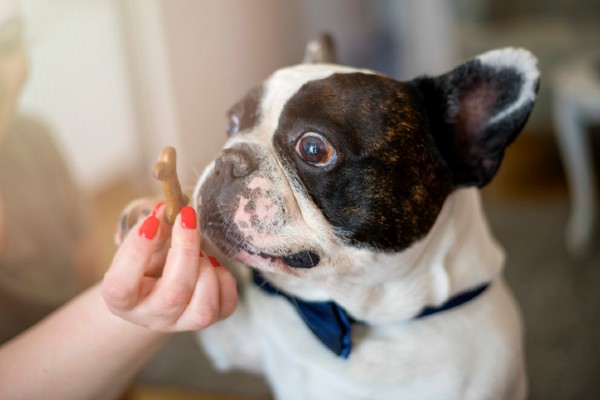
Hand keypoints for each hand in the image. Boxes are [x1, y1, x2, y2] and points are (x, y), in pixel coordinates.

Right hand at [101, 204, 236, 331]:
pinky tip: (211, 266)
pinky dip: (224, 279)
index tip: (152, 221)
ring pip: (204, 309)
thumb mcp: (137, 248)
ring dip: (206, 269)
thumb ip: (150, 231)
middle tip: (187, 217)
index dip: (137, 252)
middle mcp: (151, 317)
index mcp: (121, 300)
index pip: (122, 286)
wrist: (152, 294)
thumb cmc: (142, 266)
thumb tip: (168, 209)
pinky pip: (226, 305)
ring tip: (198, 251)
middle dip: (186, 249)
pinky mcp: (208, 321)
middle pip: (174, 293)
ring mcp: (181, 324)